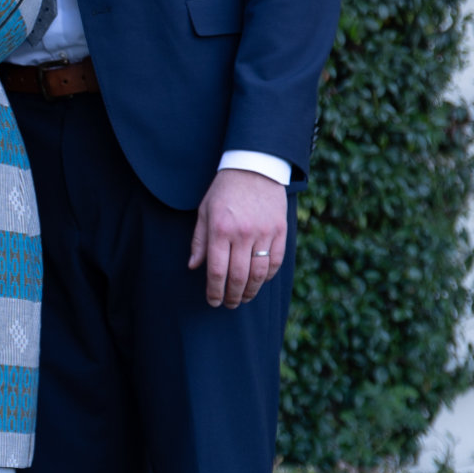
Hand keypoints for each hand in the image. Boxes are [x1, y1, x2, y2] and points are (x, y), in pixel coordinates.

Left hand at [188, 169, 287, 308]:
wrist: (254, 167)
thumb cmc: (224, 191)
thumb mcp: (204, 212)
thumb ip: (199, 241)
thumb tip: (193, 266)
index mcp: (220, 230)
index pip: (217, 271)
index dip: (214, 291)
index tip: (213, 301)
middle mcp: (243, 234)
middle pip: (239, 277)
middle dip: (233, 296)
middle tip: (229, 304)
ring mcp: (264, 233)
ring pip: (259, 273)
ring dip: (251, 291)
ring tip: (244, 298)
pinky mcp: (280, 231)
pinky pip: (276, 261)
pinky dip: (267, 276)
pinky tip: (259, 282)